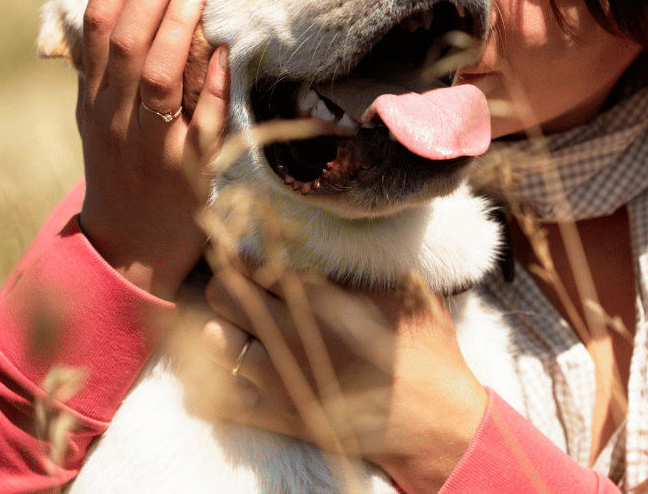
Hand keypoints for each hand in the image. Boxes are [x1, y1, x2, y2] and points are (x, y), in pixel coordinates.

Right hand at [76, 0, 230, 300]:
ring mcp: (152, 145)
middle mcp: (116, 118)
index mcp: (94, 98)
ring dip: (178, 28)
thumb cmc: (123, 164)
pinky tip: (226, 52)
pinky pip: (202, 124)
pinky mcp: (190, 170)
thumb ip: (113, 63)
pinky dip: (213, 87)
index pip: (98, 27)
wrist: (130, 246)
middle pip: (128, 45)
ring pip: (159, 79)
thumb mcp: (103, 113)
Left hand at [182, 264, 487, 493]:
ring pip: (216, 341)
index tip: (241, 242)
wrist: (434, 421)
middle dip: (226, 281)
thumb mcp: (409, 288)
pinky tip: (224, 369)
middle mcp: (293, 335)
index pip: (256, 261)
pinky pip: (224, 401)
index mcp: (322, 298)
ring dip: (219, 326)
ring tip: (232, 322)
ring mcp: (282, 379)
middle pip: (225, 295)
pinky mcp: (281, 416)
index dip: (240, 248)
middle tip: (237, 279)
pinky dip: (213, 384)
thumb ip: (373, 258)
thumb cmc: (425, 349)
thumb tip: (355, 225)